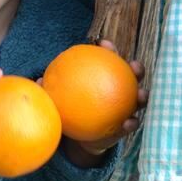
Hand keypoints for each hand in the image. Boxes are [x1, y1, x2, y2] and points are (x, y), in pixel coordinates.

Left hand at [59, 39, 147, 166]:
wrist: (82, 137)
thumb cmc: (72, 111)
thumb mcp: (62, 100)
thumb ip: (53, 90)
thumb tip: (38, 80)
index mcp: (105, 79)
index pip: (109, 60)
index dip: (110, 50)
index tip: (105, 43)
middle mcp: (120, 91)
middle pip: (132, 76)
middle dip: (137, 68)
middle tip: (134, 65)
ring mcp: (127, 108)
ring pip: (139, 99)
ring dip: (143, 95)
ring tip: (141, 94)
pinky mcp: (127, 126)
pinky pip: (131, 124)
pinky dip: (131, 123)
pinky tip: (129, 123)